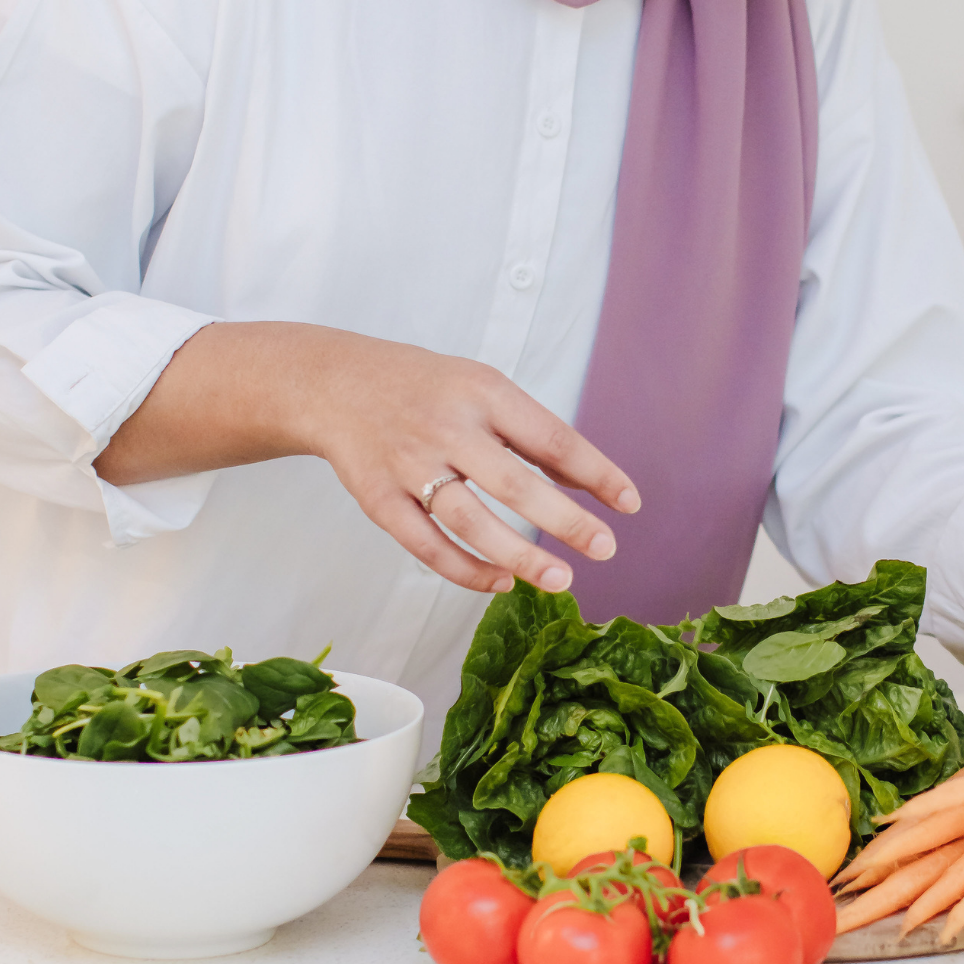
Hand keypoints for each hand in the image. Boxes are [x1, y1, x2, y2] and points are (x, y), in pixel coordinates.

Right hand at [95, 320, 639, 597]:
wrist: (334, 382)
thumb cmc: (425, 387)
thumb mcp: (482, 388)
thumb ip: (532, 434)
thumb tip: (591, 482)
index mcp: (482, 391)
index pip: (550, 436)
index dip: (595, 472)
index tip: (630, 504)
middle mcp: (447, 426)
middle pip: (514, 483)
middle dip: (565, 521)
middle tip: (605, 549)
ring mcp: (410, 464)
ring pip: (471, 521)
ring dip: (520, 556)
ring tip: (561, 580)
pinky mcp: (380, 499)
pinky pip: (427, 545)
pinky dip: (466, 569)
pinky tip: (501, 581)